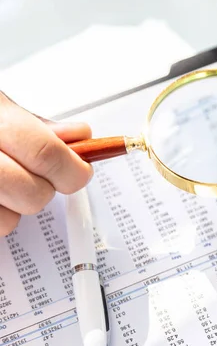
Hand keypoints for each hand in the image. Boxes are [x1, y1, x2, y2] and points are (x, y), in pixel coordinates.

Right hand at [0, 92, 92, 235]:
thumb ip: (32, 123)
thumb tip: (78, 136)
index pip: (45, 152)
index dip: (72, 168)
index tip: (80, 172)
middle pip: (32, 193)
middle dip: (44, 189)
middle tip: (38, 176)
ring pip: (8, 222)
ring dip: (13, 209)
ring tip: (0, 185)